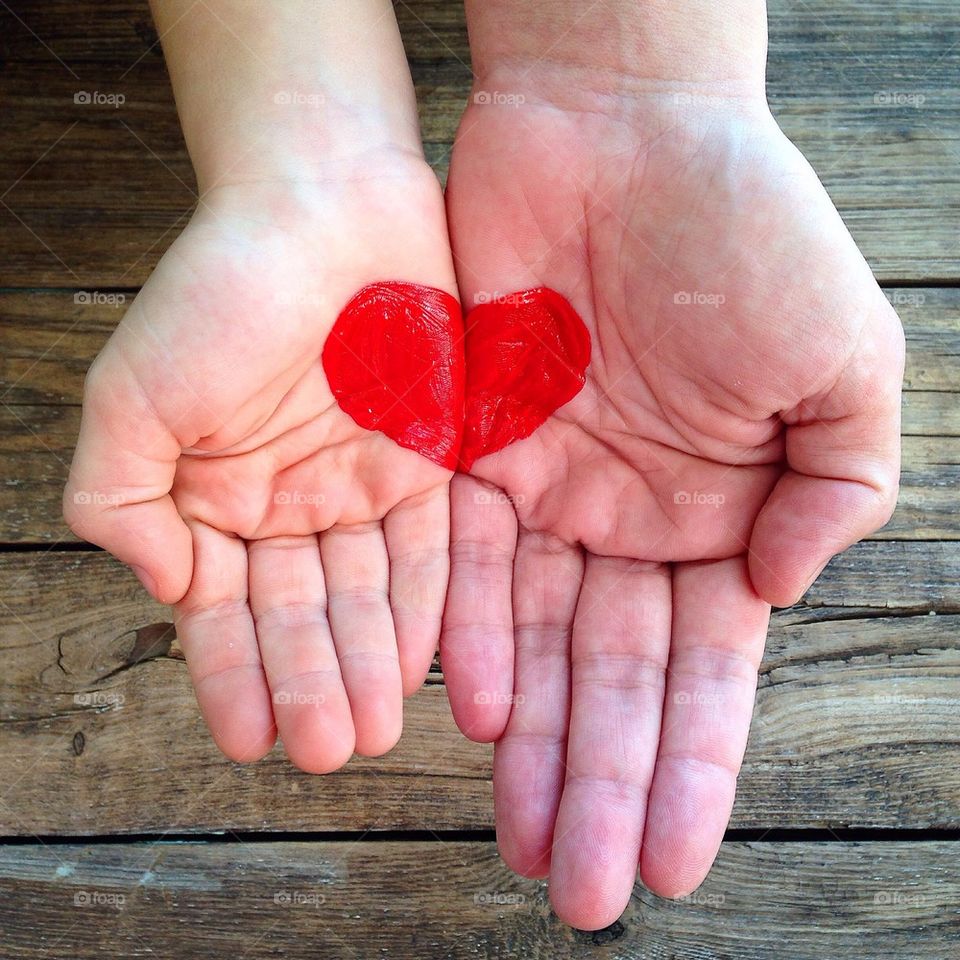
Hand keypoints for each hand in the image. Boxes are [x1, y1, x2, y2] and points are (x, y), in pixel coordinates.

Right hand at [65, 164, 456, 771]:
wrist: (322, 204)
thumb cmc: (219, 288)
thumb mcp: (132, 395)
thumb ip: (122, 500)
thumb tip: (161, 586)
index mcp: (215, 498)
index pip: (224, 609)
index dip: (234, 675)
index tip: (250, 742)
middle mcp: (290, 503)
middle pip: (303, 613)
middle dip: (312, 682)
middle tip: (325, 752)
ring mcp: (361, 484)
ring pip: (368, 593)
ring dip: (369, 663)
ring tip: (371, 734)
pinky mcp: (427, 460)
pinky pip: (433, 547)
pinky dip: (427, 605)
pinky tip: (421, 664)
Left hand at [440, 70, 903, 925]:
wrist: (620, 128)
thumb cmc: (744, 226)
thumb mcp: (842, 354)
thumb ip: (837, 483)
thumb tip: (777, 588)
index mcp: (721, 513)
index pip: (703, 671)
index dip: (690, 767)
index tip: (672, 863)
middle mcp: (631, 518)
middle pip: (611, 678)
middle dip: (601, 785)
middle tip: (579, 894)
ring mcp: (550, 489)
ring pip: (533, 642)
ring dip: (531, 742)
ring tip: (522, 841)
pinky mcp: (472, 450)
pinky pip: (464, 560)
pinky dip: (468, 634)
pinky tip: (475, 713)